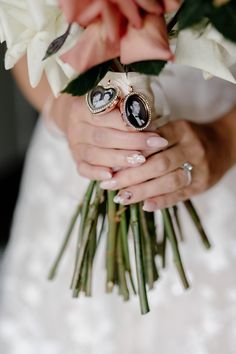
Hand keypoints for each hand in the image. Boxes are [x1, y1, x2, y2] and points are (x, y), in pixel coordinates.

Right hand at [50, 94, 167, 180]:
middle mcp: (76, 127)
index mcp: (82, 107)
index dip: (130, 123)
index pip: (107, 116)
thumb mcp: (111, 102)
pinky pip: (84, 169)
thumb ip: (125, 109)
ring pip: (95, 155)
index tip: (152, 128)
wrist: (75, 118)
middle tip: (154, 145)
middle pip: (103, 137)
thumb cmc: (102, 110)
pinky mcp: (77, 160)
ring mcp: (75, 146)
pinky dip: (97, 173)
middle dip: (132, 142)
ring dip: (119, 159)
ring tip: (141, 161)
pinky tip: (112, 176)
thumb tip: (148, 122)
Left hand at [100, 117, 234, 209]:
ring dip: (143, 191)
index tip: (110, 164)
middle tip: (109, 184)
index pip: (152, 142)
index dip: (131, 154)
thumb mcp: (173, 130)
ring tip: (121, 198)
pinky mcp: (202, 185)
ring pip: (168, 182)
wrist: (222, 145)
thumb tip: (118, 154)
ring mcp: (199, 168)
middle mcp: (192, 148)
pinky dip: (162, 201)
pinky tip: (145, 206)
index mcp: (181, 130)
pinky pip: (180, 195)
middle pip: (159, 164)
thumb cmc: (188, 138)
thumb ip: (151, 140)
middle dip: (131, 176)